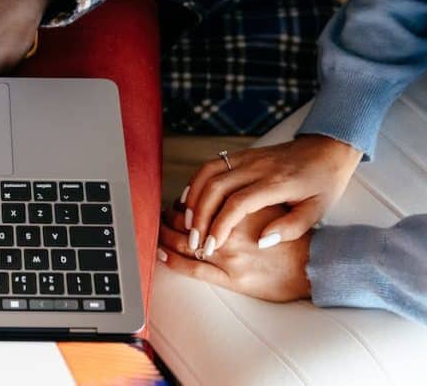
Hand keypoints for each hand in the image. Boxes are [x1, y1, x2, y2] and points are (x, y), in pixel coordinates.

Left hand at [159, 204, 311, 301]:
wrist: (316, 266)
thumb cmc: (296, 236)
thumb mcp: (273, 207)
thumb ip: (245, 201)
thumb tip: (217, 195)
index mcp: (241, 211)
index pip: (200, 202)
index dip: (183, 203)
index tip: (175, 203)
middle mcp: (232, 232)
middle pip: (187, 221)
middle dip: (168, 217)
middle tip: (158, 215)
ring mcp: (230, 257)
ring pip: (184, 242)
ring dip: (165, 235)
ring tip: (157, 231)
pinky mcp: (232, 278)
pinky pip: (193, 269)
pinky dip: (173, 260)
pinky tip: (161, 253)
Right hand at [181, 135, 360, 256]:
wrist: (327, 148)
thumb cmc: (323, 183)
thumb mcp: (318, 210)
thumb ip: (291, 228)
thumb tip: (261, 241)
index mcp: (277, 183)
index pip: (238, 203)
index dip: (220, 225)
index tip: (211, 246)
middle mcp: (258, 166)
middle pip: (215, 188)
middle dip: (199, 216)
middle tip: (194, 240)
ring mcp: (247, 157)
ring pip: (207, 174)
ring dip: (193, 199)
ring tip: (188, 223)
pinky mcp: (241, 154)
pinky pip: (210, 166)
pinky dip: (196, 183)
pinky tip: (191, 200)